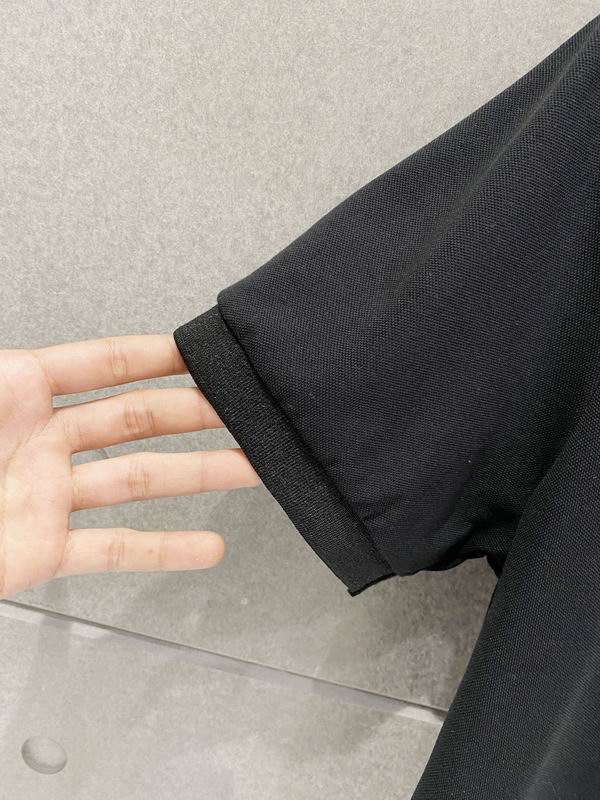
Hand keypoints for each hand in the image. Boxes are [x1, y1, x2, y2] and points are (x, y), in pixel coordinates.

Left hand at [0, 334, 259, 598]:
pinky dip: (164, 551)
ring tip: (250, 467)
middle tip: (245, 409)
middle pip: (135, 419)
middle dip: (195, 412)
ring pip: (138, 481)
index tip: (201, 349)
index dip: (155, 354)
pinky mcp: (43, 550)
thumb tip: (27, 353)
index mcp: (15, 391)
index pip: (101, 364)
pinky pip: (114, 550)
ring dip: (199, 475)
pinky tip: (205, 546)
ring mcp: (47, 495)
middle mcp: (40, 440)